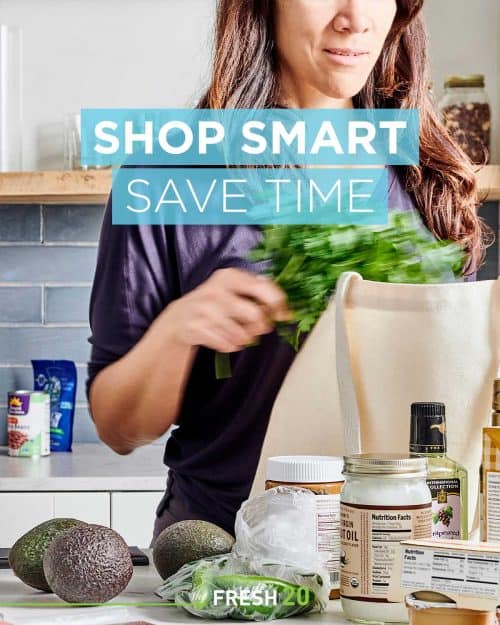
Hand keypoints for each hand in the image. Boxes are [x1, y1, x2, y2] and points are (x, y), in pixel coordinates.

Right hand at [162, 268, 291, 352]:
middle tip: (258, 327)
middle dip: (261, 326)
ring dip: (245, 338)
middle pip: (255, 315)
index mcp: (229, 276)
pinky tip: (225, 338)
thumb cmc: (214, 302)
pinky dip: (230, 346)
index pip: (263, 288)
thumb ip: (257, 291)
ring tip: (238, 333)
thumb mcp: (232, 288)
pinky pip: (226, 345)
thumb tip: (283, 308)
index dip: (278, 304)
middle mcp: (216, 291)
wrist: (179, 317)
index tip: (284, 315)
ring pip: (241, 334)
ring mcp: (205, 310)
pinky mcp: (197, 328)